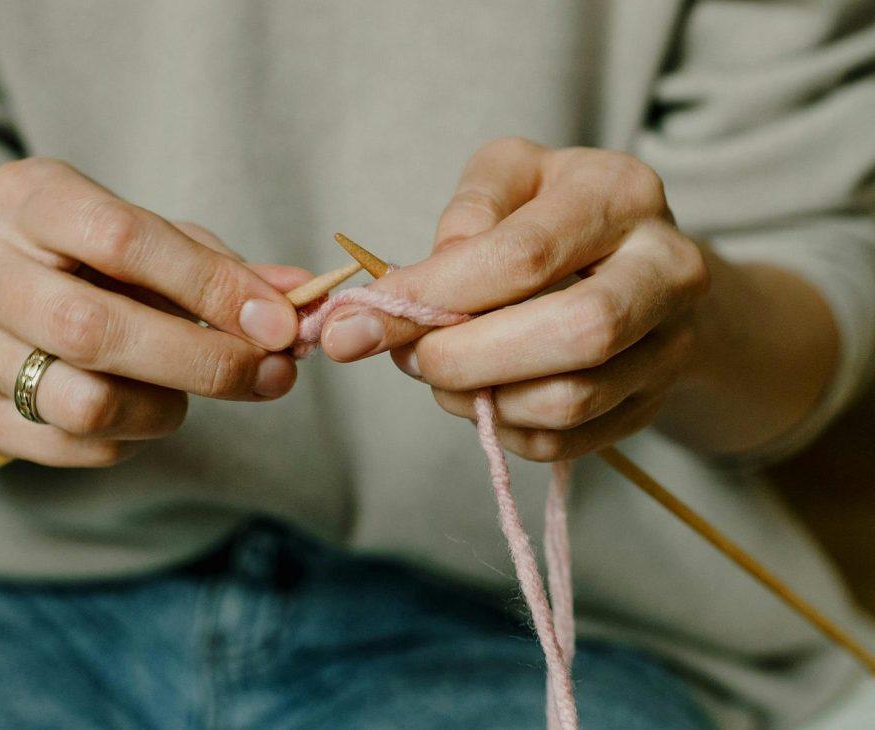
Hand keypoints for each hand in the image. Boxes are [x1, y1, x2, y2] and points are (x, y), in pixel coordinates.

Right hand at [0, 158, 308, 465]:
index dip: (212, 287)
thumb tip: (304, 299)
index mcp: (29, 197)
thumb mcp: (160, 245)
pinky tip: (144, 408)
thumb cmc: (98, 265)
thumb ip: (227, 270)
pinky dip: (134, 437)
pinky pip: (76, 444)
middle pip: (95, 328)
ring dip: (166, 407)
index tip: (280, 324)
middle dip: (203, 360)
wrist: (5, 305)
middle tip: (271, 375)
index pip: (124, 239)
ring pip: (85, 402)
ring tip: (188, 392)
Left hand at [320, 138, 709, 460]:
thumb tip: (415, 290)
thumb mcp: (510, 177)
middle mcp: (667, 269)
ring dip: (480, 399)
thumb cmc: (557, 212)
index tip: (361, 320)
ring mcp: (670, 345)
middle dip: (469, 358)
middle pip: (576, 333)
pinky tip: (481, 395)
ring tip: (441, 373)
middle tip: (409, 357)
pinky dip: (504, 429)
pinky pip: (566, 441)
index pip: (525, 256)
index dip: (435, 295)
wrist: (641, 264)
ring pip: (569, 400)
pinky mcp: (651, 402)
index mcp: (622, 194)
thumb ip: (466, 216)